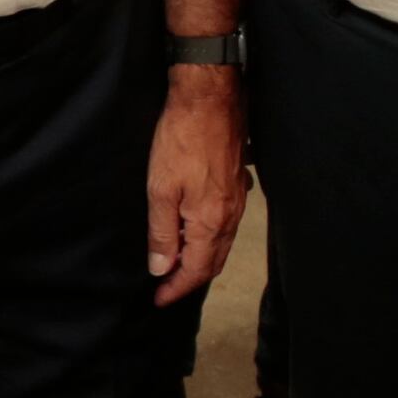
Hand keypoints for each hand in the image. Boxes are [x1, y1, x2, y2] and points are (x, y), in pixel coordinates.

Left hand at [146, 66, 245, 307]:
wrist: (210, 98)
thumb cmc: (182, 139)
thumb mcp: (160, 189)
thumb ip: (162, 233)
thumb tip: (161, 268)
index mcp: (211, 221)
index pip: (197, 270)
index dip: (177, 288)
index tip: (159, 299)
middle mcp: (230, 215)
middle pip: (213, 261)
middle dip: (190, 278)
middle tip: (167, 288)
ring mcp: (238, 198)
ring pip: (222, 242)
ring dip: (202, 258)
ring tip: (179, 264)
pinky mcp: (237, 182)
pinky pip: (227, 222)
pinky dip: (211, 236)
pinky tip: (197, 230)